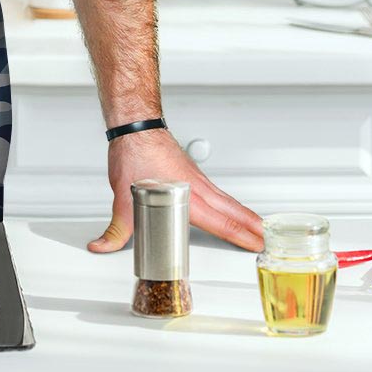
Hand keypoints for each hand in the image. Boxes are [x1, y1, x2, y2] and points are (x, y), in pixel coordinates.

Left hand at [88, 128, 263, 253]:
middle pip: (232, 211)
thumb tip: (103, 246)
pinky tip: (229, 205)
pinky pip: (217, 191)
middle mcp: (196, 187)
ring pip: (227, 200)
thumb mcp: (122, 197)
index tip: (257, 245)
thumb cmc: (134, 154)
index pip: (220, 222)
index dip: (240, 235)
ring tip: (258, 227)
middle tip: (268, 240)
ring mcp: (196, 178)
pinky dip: (230, 202)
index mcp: (185, 196)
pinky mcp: (191, 172)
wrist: (136, 126)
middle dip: (252, 227)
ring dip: (244, 214)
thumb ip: (116, 228)